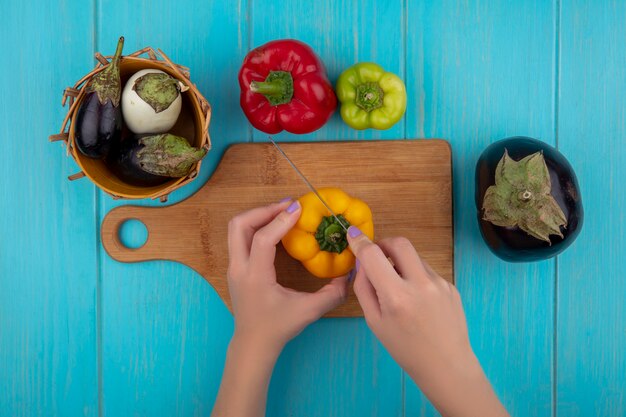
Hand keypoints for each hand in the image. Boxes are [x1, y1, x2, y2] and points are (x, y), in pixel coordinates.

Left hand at [212, 200, 348, 416]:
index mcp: (255, 277)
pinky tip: (276, 227)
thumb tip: (351, 274)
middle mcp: (239, 268)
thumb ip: (332, 294)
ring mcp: (234, 267)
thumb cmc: (279, 327)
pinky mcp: (236, 267)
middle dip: (264, 210)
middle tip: (288, 206)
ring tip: (283, 212)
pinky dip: (256, 226)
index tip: (298, 208)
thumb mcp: (309, 312)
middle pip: (240, 225)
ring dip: (258, 216)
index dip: (280, 221)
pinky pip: (240, 237)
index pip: (262, 239)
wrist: (253, 343)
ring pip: (236, 229)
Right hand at [347, 227, 508, 416]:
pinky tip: (418, 301)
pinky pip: (427, 272)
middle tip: (378, 255)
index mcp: (396, 296)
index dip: (360, 242)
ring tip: (399, 289)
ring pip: (415, 258)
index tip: (353, 235)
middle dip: (384, 243)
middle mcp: (420, 284)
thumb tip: (361, 262)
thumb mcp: (374, 322)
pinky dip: (416, 277)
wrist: (446, 365)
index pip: (373, 255)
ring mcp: (440, 283)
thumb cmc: (404, 348)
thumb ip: (364, 288)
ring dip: (402, 263)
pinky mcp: (450, 286)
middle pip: (399, 243)